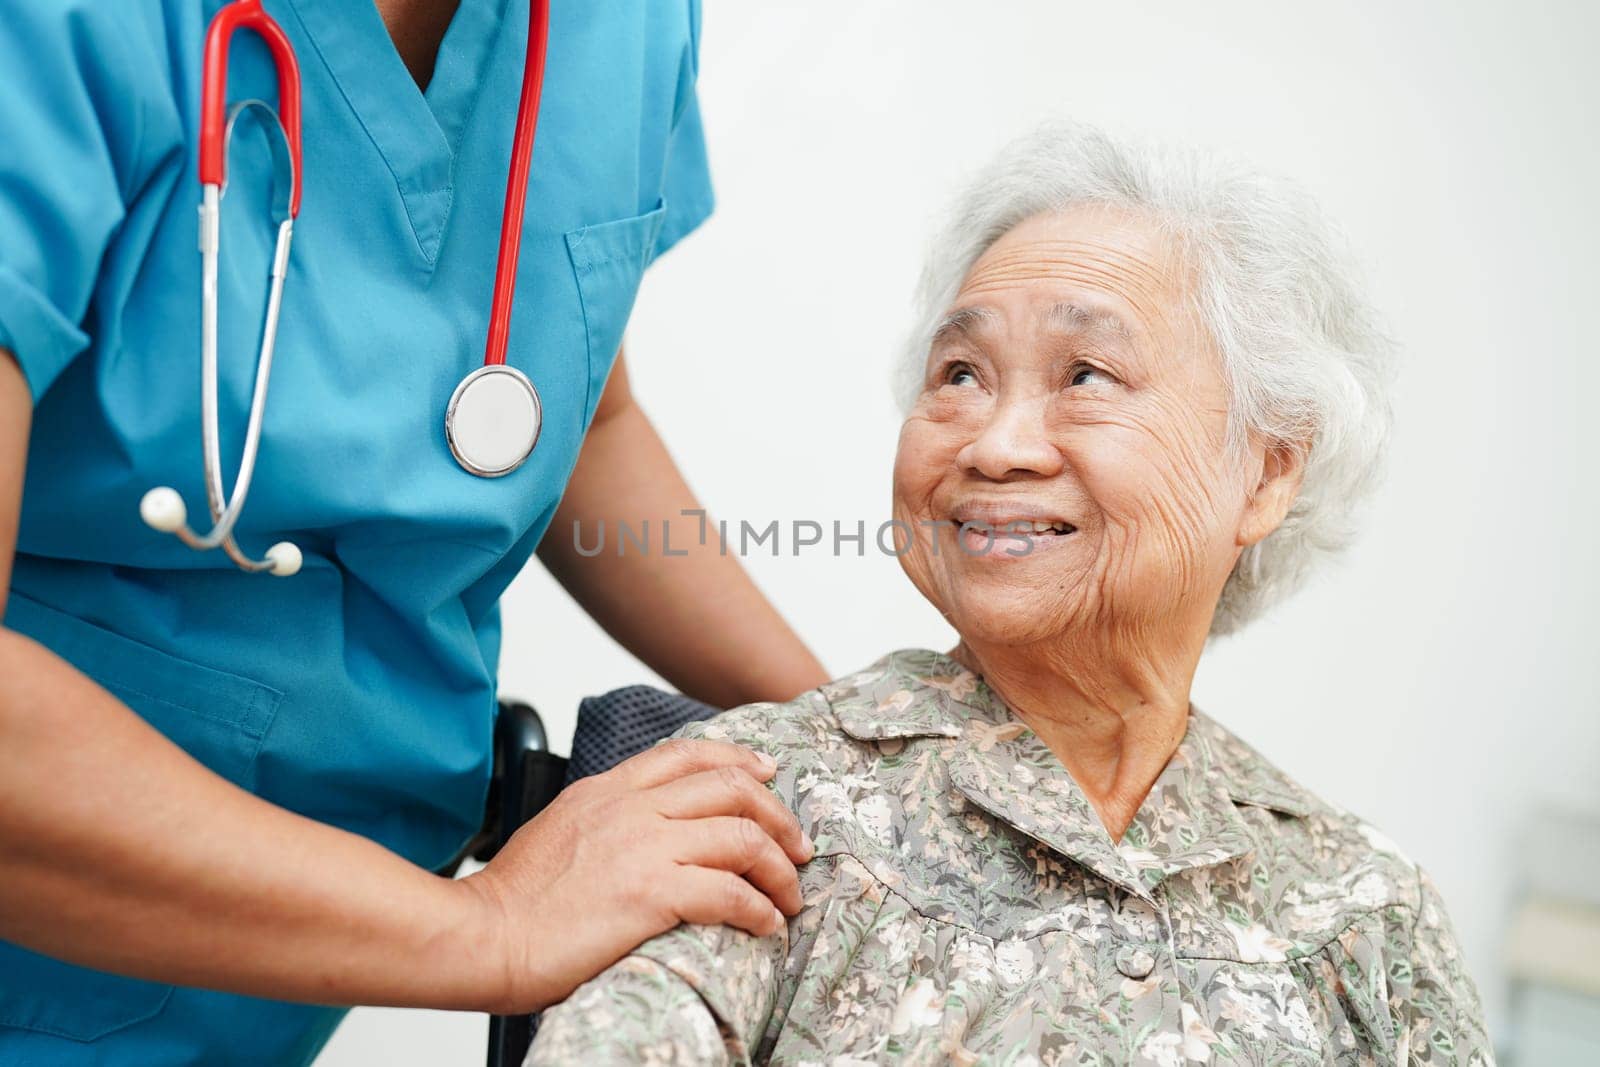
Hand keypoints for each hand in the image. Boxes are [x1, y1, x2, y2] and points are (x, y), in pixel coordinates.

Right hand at [454, 737, 812, 1012]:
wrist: (482, 935)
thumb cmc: (514, 902)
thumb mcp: (559, 830)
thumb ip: (605, 820)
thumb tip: (641, 835)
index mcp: (607, 789)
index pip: (686, 754)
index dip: (738, 760)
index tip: (768, 776)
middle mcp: (631, 808)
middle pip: (730, 787)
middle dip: (777, 815)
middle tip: (797, 847)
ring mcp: (643, 847)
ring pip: (742, 836)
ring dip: (779, 869)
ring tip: (790, 896)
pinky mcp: (650, 894)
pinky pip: (729, 892)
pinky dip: (759, 908)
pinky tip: (766, 924)